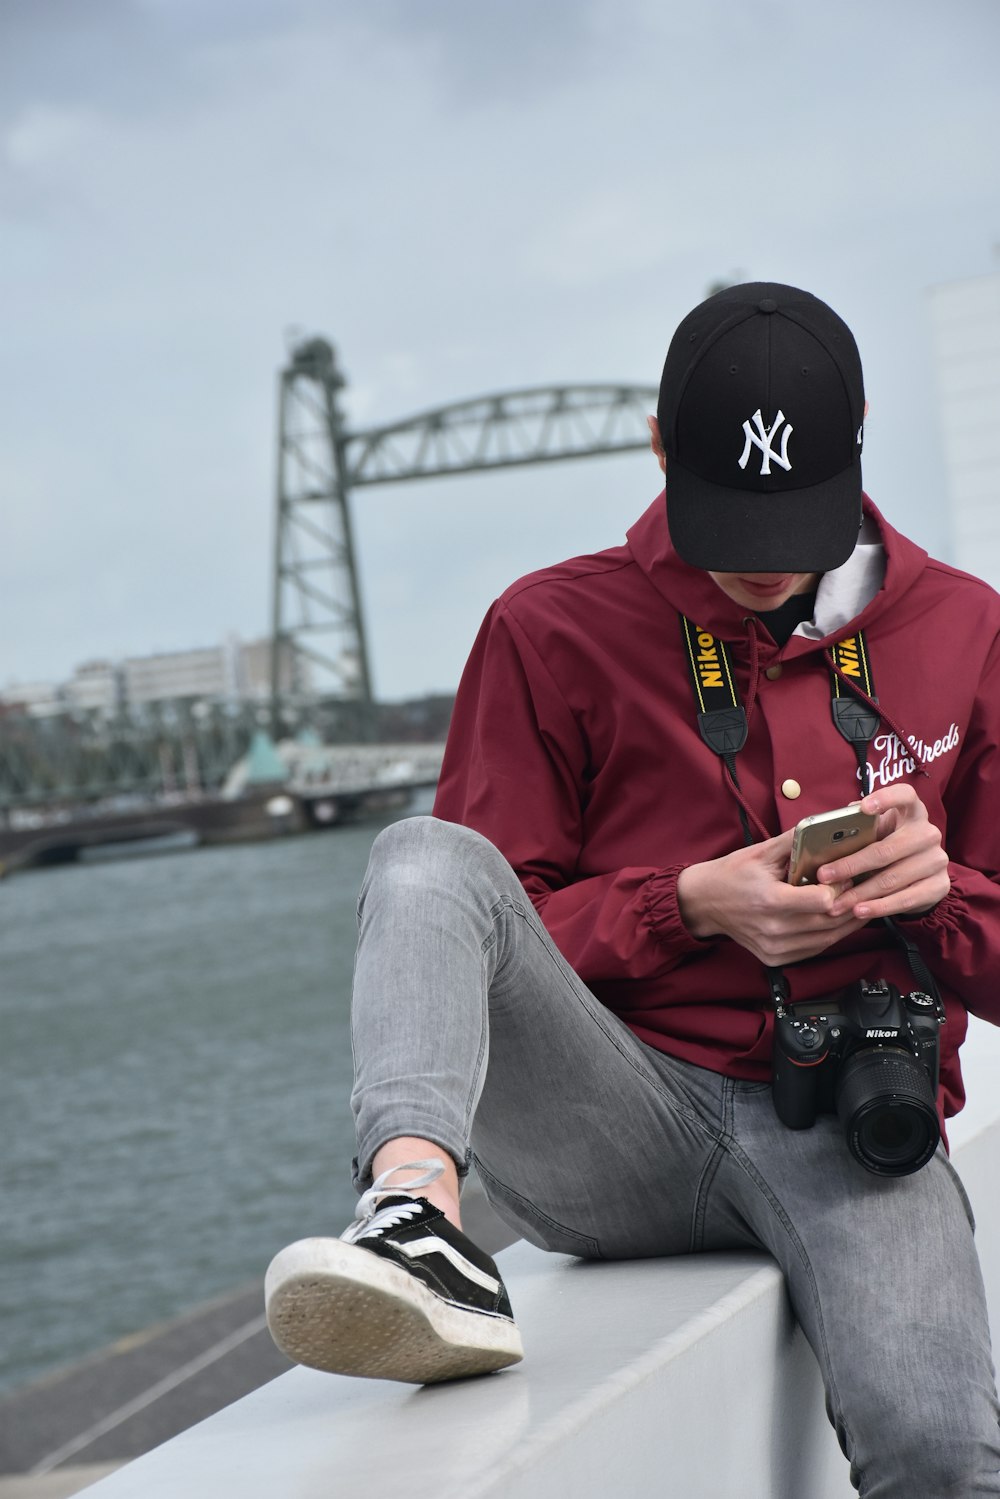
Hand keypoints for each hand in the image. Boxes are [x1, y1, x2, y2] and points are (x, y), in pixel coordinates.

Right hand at [677, 831, 866, 967]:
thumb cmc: (732, 874)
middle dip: (851, 903)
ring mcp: (776, 948)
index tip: (843, 875)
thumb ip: (796, 841)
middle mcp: (774, 929)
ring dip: (847, 922)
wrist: (704, 903)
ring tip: (858, 903)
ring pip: (828, 939)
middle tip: (862, 887)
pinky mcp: (777, 959)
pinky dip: (830, 934)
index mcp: (770, 900)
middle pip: (830, 921)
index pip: (823, 901)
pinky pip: (815, 949)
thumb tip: (827, 827)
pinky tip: (837, 920)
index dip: (839, 887)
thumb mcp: (762, 852)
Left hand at [819, 784, 949, 920]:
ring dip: (859, 893)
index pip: (905, 795)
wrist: (921, 877)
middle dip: (851, 865)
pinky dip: (879, 907)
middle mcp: (928, 833)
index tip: (863, 808)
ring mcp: (937, 860)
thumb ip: (858, 829)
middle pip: (887, 849)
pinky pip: (905, 899)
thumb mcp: (877, 834)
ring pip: (892, 879)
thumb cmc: (888, 847)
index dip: (886, 798)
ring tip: (835, 903)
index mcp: (912, 812)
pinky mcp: (939, 886)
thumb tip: (826, 831)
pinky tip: (859, 911)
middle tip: (824, 876)